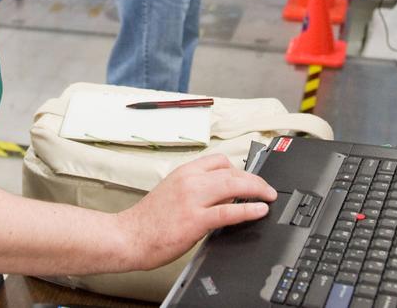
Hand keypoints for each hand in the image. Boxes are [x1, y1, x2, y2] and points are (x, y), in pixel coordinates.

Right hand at [113, 155, 276, 270]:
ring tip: (268, 196)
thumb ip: (194, 189)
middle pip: (231, 171)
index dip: (239, 169)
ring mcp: (192, 199)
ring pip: (234, 185)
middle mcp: (189, 181)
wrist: (128, 236)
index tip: (249, 178)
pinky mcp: (195, 220)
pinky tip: (259, 210)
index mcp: (183, 172)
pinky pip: (229, 211)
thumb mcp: (171, 192)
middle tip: (266, 189)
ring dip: (257, 190)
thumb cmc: (148, 221)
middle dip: (254, 179)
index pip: (219, 161)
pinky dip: (249, 210)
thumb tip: (220, 194)